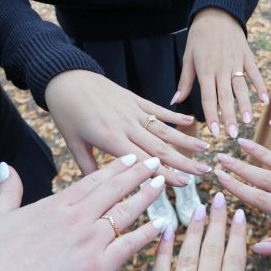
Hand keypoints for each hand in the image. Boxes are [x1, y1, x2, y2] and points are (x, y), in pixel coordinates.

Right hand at [0, 156, 171, 270]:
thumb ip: (8, 190)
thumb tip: (6, 166)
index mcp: (55, 206)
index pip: (92, 181)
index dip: (115, 170)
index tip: (130, 160)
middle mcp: (76, 218)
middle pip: (113, 191)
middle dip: (137, 175)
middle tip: (154, 163)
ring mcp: (89, 241)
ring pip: (126, 213)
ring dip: (146, 197)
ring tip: (161, 185)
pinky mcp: (98, 267)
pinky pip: (130, 246)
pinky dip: (147, 234)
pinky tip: (162, 225)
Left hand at [46, 70, 210, 185]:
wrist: (65, 78)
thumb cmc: (67, 114)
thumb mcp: (73, 144)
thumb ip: (89, 168)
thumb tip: (101, 191)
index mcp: (111, 139)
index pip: (144, 162)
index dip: (165, 174)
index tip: (184, 184)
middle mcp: (127, 125)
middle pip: (160, 147)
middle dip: (184, 161)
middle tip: (204, 171)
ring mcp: (133, 111)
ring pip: (164, 129)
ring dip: (186, 140)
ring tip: (205, 148)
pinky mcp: (134, 99)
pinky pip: (158, 109)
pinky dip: (175, 115)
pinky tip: (192, 121)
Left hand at [135, 194, 270, 270]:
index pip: (235, 260)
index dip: (238, 235)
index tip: (240, 214)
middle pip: (212, 251)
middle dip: (217, 222)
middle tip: (219, 197)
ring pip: (187, 256)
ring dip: (193, 229)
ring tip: (198, 207)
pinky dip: (161, 250)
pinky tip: (165, 231)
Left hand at [174, 8, 268, 137]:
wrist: (217, 13)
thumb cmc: (199, 37)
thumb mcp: (188, 57)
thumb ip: (185, 81)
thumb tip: (174, 101)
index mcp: (205, 70)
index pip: (207, 98)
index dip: (211, 116)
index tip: (214, 132)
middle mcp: (221, 68)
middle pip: (225, 97)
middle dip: (229, 117)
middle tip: (233, 136)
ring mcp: (236, 63)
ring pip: (241, 88)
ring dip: (245, 106)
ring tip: (248, 122)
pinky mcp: (247, 57)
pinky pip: (255, 75)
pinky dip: (260, 87)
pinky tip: (265, 102)